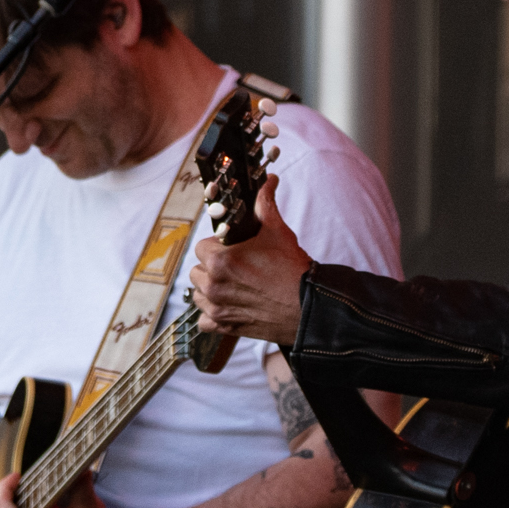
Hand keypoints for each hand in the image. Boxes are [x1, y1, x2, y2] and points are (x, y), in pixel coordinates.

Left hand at [191, 174, 312, 343]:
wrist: (310, 306)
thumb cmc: (293, 270)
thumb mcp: (277, 231)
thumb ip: (265, 204)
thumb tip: (268, 181)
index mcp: (220, 260)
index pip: (201, 247)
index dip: (217, 246)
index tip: (232, 249)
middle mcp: (214, 285)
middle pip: (198, 270)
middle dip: (213, 267)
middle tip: (236, 267)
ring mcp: (218, 308)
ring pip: (199, 294)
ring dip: (211, 289)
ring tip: (233, 286)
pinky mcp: (225, 326)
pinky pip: (205, 320)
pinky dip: (213, 315)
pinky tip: (230, 306)